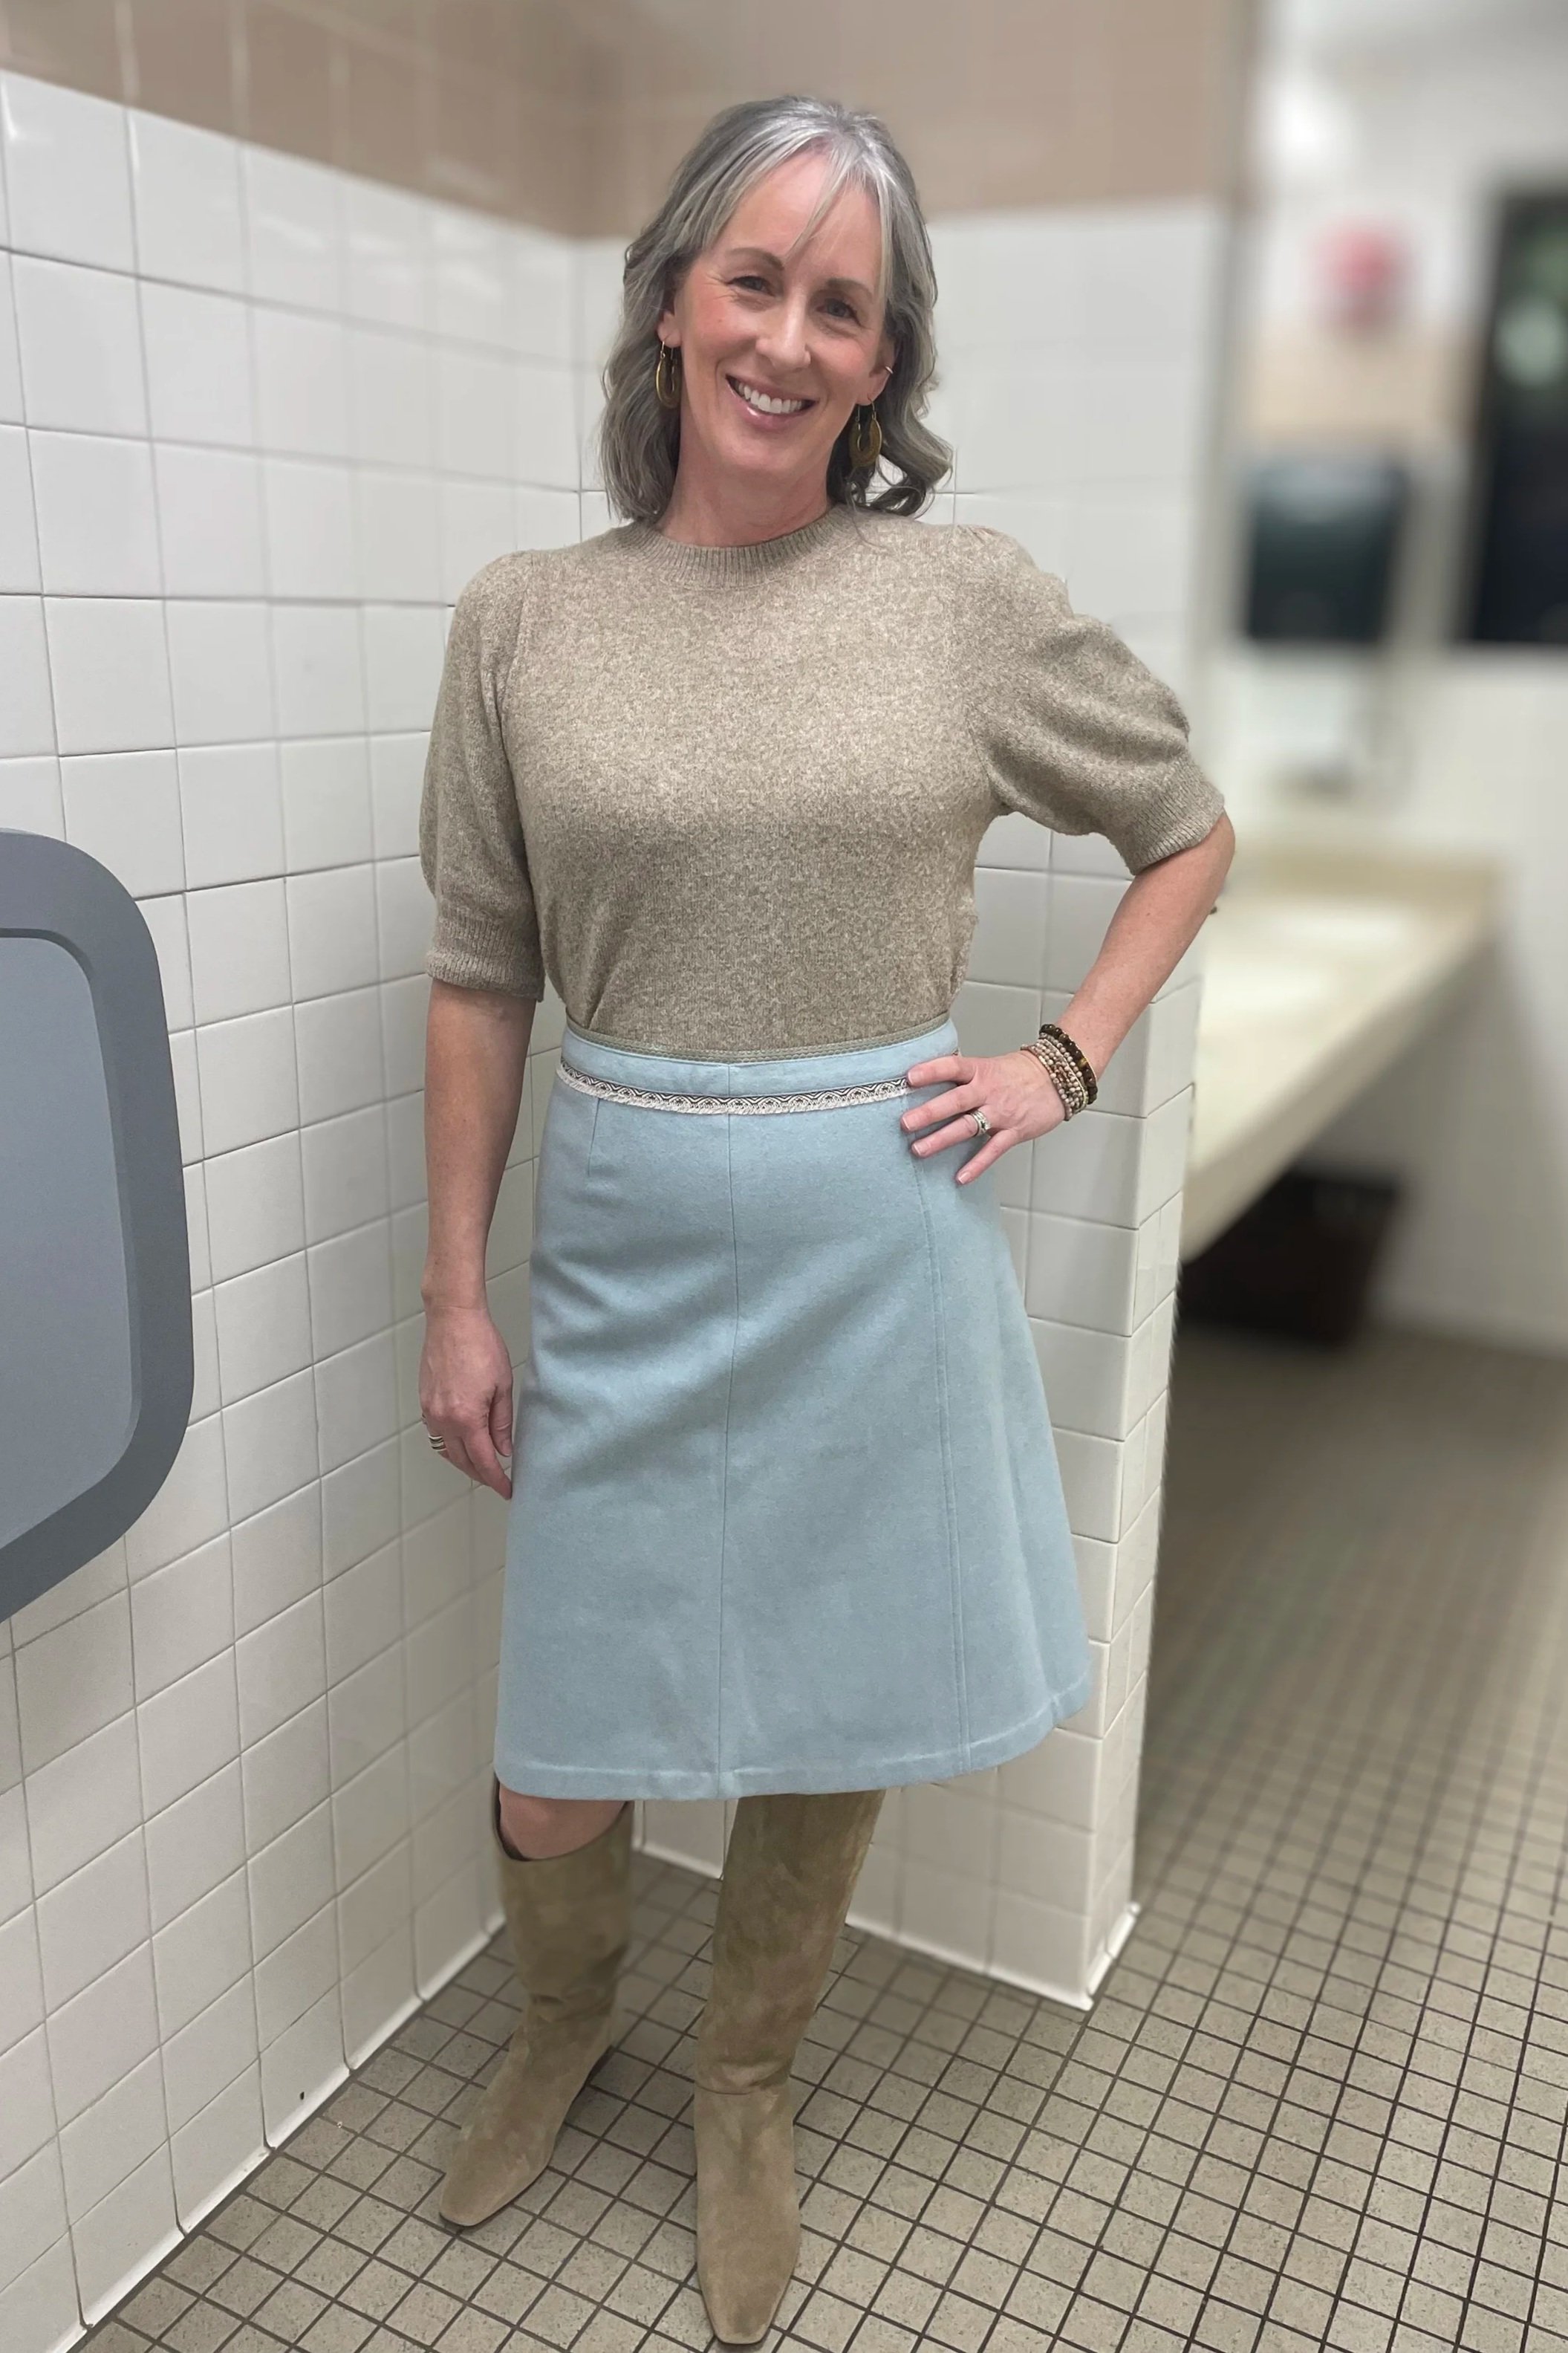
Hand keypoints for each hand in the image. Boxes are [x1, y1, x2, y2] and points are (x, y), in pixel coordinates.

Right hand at [419, 1304, 515, 1496]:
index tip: (507, 1490)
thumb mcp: (503, 1385)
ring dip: (464, 1462)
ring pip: (447, 1450)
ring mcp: (430, 1411)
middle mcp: (443, 1419)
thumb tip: (504, 1449)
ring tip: (483, 1466)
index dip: (496, 1480)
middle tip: (498, 1481)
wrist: (452, 1319)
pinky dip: (451, 1444)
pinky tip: (464, 1443)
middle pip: (462, 1461)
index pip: (483, 1461)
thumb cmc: (480, 1345)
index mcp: (466, 1418)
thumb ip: (502, 1422)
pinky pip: (436, 1434)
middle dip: (481, 1475)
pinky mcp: (424, 1401)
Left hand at [900, 1049, 1068, 1182]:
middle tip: (905, 1123)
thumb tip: (929, 1081)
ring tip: (919, 1150)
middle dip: (929, 1113)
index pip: (953, 1067)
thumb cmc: (1019, 1073)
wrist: (1059, 1078)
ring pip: (968, 1126)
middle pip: (955, 1101)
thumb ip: (964, 1077)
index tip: (909, 1078)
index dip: (931, 1071)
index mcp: (981, 1071)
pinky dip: (977, 1165)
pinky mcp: (1014, 1131)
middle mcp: (988, 1091)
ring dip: (942, 1139)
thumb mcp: (990, 1066)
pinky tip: (961, 1177)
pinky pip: (993, 1150)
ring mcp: (1001, 1112)